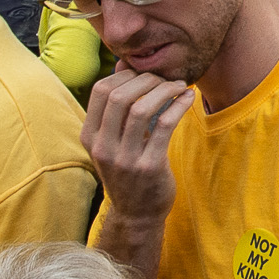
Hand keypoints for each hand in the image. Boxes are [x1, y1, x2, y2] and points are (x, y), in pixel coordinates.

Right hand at [79, 70, 191, 224]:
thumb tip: (123, 64)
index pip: (101, 91)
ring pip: (142, 108)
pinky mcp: (149, 167)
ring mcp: (125, 159)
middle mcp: (103, 147)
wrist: (137, 214)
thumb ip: (116, 107)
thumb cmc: (127, 170)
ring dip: (164, 90)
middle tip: (165, 80)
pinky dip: (178, 105)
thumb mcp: (112, 140)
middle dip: (147, 80)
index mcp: (90, 137)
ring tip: (179, 86)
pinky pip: (164, 125)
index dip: (125, 75)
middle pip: (120, 95)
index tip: (145, 75)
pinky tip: (188, 98)